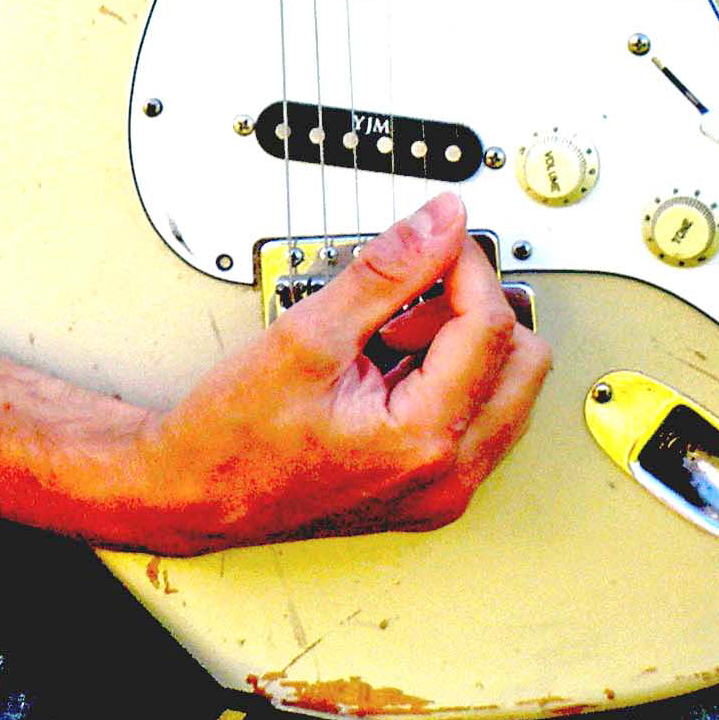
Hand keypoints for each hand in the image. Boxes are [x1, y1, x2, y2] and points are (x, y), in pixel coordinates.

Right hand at [119, 195, 550, 553]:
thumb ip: (384, 273)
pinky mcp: (429, 491)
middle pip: (523, 365)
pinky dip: (447, 379)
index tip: (438, 236)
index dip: (467, 266)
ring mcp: (443, 491)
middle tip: (418, 289)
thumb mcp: (307, 335)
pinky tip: (389, 363)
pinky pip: (474, 420)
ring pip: (505, 393)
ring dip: (464, 346)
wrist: (196, 494)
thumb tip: (440, 224)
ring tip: (390, 331)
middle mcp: (448, 478)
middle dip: (477, 310)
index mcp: (424, 441)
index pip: (490, 329)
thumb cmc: (235, 436)